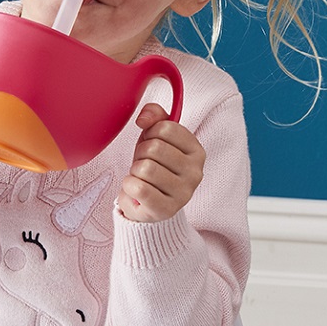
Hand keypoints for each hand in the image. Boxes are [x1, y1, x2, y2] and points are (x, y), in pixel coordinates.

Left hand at [117, 103, 205, 222]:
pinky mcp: (166, 210)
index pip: (166, 127)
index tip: (152, 144)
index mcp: (196, 151)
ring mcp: (183, 193)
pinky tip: (136, 190)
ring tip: (142, 178)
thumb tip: (144, 119)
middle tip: (145, 164)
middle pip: (154, 147)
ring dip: (135, 171)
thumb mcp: (155, 136)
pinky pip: (138, 188)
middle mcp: (195, 173)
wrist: (147, 203)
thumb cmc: (154, 166)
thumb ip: (154, 115)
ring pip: (145, 168)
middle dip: (141, 154)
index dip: (150, 133)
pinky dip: (129, 186)